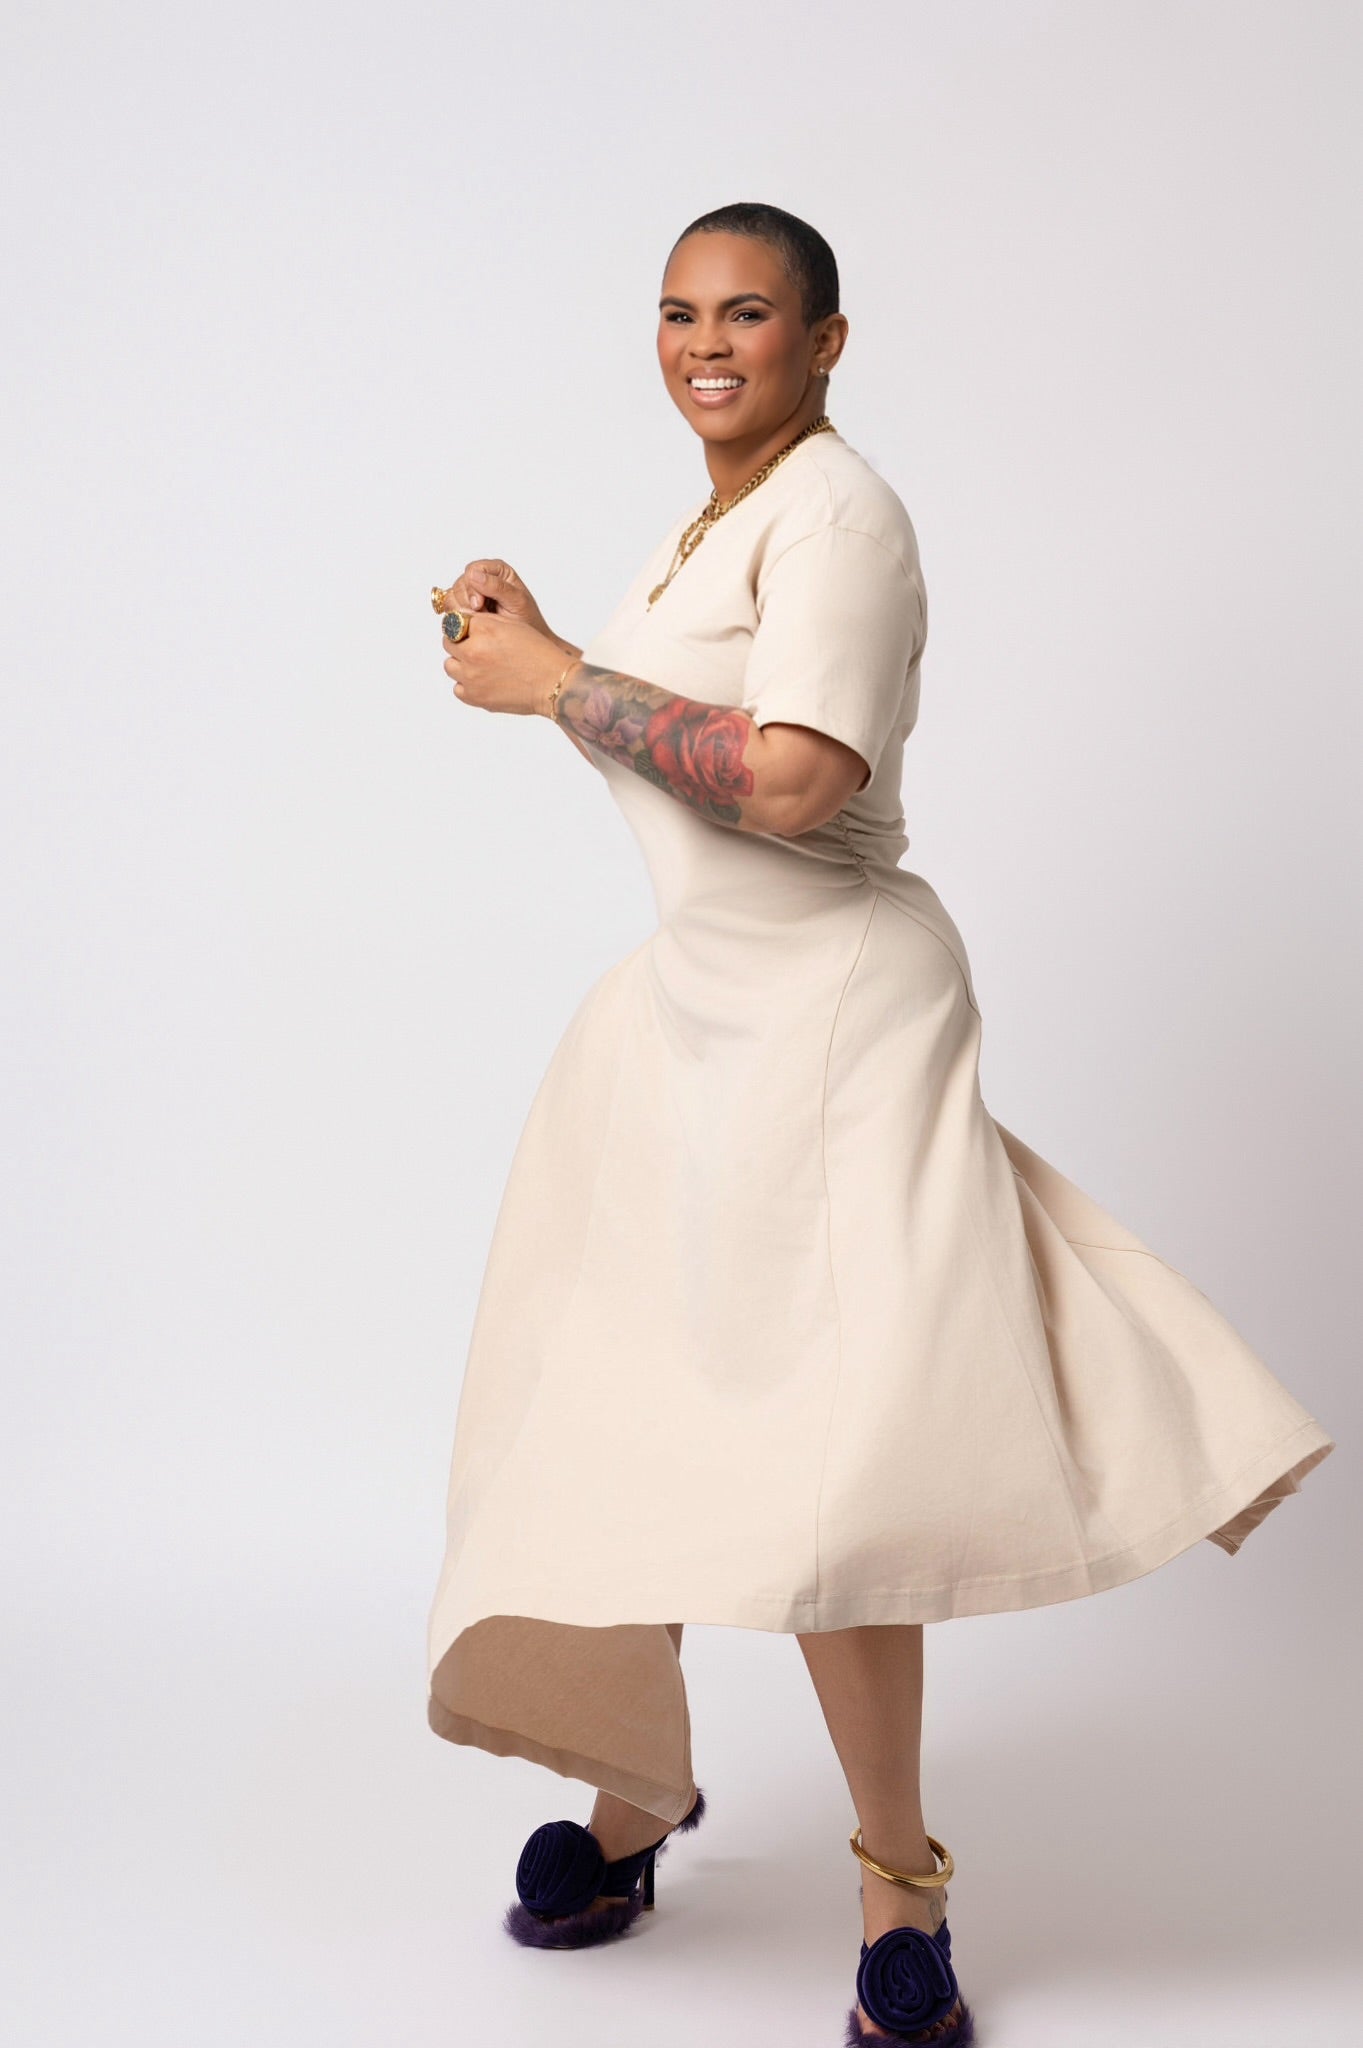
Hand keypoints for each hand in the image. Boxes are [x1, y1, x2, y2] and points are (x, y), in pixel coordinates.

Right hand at [437, 558, 556, 639]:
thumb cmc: (527, 620)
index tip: (478, 605)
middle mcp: (482, 577)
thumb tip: (474, 574)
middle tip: (480, 616)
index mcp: (497, 570)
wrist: (526, 643)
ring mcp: (472, 593)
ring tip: (479, 621)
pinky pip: (450, 609)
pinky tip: (472, 624)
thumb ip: (497, 587)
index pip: (473, 569)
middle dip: (466, 602)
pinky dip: (457, 618)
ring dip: (461, 611)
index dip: (472, 588)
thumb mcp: (516, 601)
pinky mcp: (464, 607)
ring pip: (452, 596)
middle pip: (460, 583)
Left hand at [442, 607, 578, 718]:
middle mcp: (472, 652)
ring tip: (481, 666)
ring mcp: (471, 676)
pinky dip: (467, 685)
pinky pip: (458, 688)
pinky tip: (483, 682)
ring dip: (461, 664)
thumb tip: (460, 622)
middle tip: (480, 649)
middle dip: (460, 643)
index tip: (473, 631)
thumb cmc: (537, 652)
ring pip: (450, 666)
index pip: (454, 622)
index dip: (464, 626)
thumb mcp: (512, 624)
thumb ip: (483, 621)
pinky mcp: (474, 697)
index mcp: (482, 629)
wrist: (552, 682)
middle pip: (448, 643)